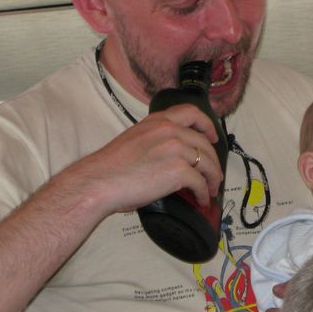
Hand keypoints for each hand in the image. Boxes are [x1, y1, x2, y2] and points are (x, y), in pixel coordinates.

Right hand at [66, 103, 222, 215]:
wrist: (98, 182)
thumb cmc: (110, 167)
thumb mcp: (135, 139)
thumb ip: (156, 140)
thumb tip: (172, 156)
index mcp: (157, 121)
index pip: (191, 113)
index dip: (207, 125)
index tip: (212, 137)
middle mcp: (169, 130)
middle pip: (204, 143)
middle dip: (213, 161)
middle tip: (214, 174)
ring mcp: (175, 149)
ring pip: (206, 163)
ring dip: (212, 178)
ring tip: (211, 189)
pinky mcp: (178, 170)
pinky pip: (200, 182)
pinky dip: (204, 192)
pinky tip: (201, 199)